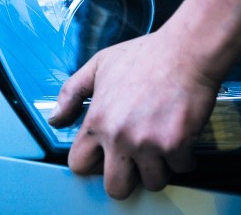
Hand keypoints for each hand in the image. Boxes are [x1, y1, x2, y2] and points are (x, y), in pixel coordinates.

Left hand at [49, 27, 220, 199]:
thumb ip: (71, 93)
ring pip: (153, 182)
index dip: (94, 164)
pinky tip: (181, 137)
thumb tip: (55, 119)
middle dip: (127, 178)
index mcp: (97, 121)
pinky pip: (181, 168)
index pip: (79, 165)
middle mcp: (119, 137)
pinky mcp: (176, 144)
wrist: (185, 51)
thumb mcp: (98, 65)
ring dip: (159, 168)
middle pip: (116, 188)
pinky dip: (184, 157)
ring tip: (160, 147)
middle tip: (136, 162)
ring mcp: (147, 143)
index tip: (106, 156)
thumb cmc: (145, 55)